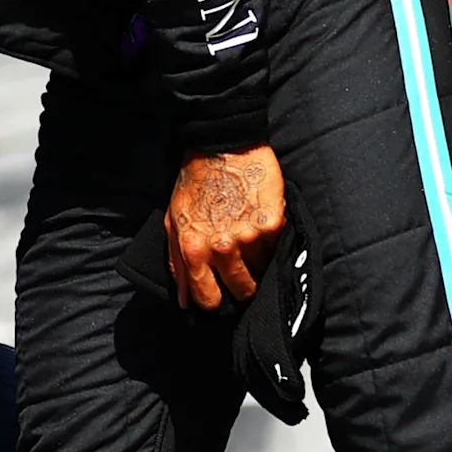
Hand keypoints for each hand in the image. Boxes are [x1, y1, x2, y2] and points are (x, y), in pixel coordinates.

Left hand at [166, 145, 287, 311]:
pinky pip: (277, 249)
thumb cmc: (195, 186)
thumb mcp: (174, 223)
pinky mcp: (273, 224)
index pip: (208, 298)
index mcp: (194, 250)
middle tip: (240, 273)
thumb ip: (178, 264)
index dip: (214, 301)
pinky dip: (271, 244)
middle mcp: (222, 248)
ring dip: (258, 263)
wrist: (222, 149)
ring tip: (249, 243)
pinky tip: (261, 228)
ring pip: (262, 271)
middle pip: (241, 290)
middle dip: (241, 287)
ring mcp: (250, 237)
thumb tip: (184, 300)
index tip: (219, 297)